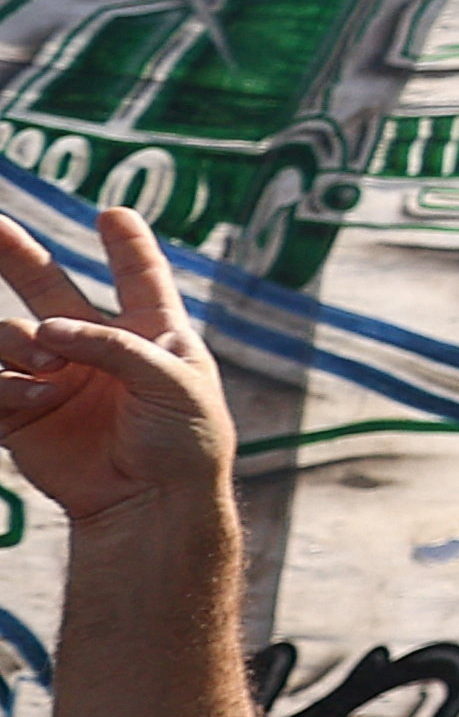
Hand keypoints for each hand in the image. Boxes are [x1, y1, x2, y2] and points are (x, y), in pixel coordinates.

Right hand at [0, 210, 227, 532]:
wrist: (151, 503)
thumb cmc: (184, 441)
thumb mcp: (173, 382)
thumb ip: (115, 346)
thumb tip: (50, 328)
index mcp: (151, 334)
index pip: (140, 279)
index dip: (128, 245)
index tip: (115, 213)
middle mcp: (98, 349)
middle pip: (49, 289)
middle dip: (18, 256)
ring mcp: (56, 378)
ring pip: (11, 334)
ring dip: (21, 342)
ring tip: (49, 367)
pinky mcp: (24, 413)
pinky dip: (7, 388)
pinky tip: (36, 401)